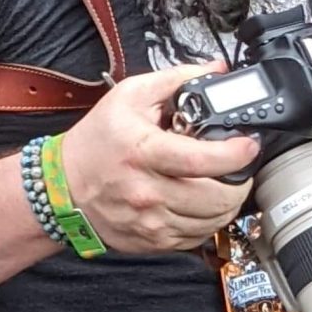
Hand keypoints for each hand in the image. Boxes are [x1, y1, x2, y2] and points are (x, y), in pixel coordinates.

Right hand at [56, 62, 257, 254]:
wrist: (63, 186)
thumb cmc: (96, 142)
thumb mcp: (130, 97)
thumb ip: (175, 80)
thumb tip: (215, 71)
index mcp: (144, 152)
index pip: (202, 160)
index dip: (235, 154)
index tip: (248, 145)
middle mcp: (147, 192)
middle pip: (215, 199)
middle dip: (240, 183)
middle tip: (241, 168)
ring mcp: (150, 221)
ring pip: (211, 222)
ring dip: (228, 204)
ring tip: (225, 185)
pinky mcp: (152, 241)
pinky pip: (196, 238)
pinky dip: (209, 222)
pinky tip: (204, 204)